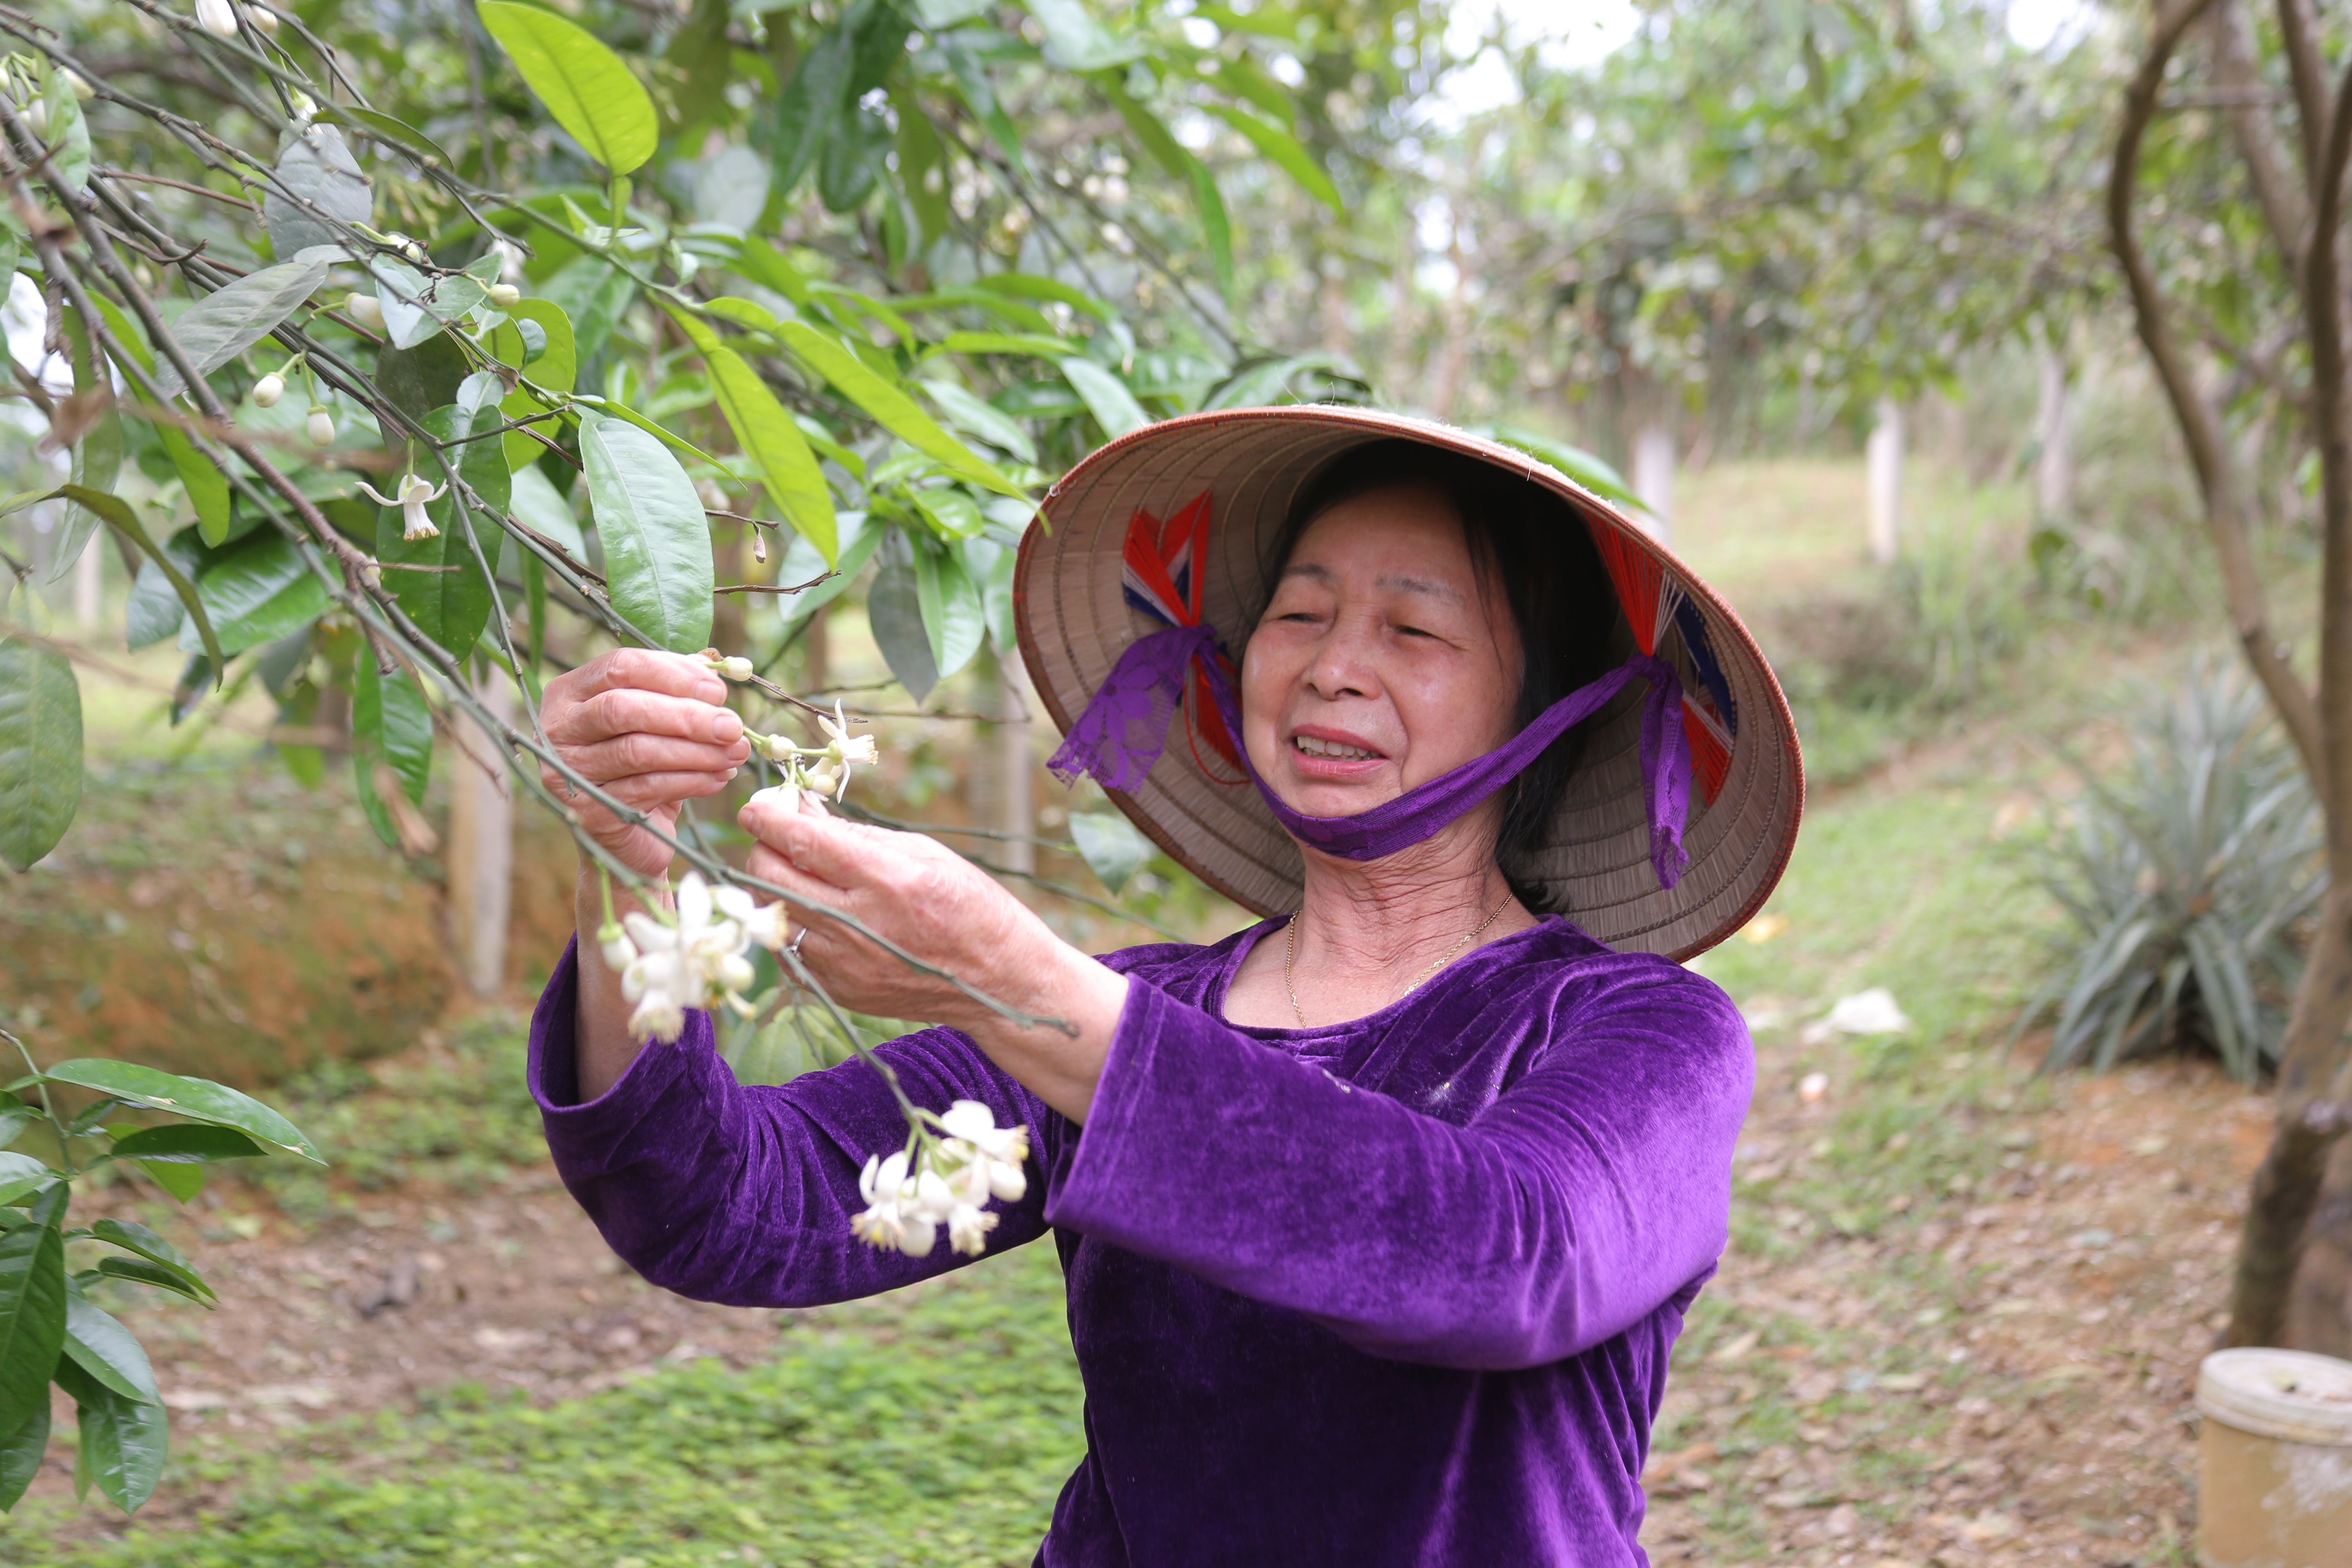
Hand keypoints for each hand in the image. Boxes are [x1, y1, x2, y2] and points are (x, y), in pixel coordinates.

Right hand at [541, 648, 749, 878]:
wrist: (628, 835)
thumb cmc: (644, 766)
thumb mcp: (658, 722)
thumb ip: (677, 692)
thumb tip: (716, 674)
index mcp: (571, 691)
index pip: (620, 666)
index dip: (673, 674)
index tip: (717, 691)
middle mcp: (559, 727)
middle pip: (623, 708)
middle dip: (686, 716)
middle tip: (732, 726)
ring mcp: (568, 771)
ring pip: (637, 751)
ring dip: (695, 751)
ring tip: (734, 753)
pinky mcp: (587, 810)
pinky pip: (646, 788)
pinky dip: (690, 780)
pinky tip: (718, 777)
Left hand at [740, 791, 1036, 1022]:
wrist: (995, 979)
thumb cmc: (966, 904)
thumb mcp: (922, 852)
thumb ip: (855, 836)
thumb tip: (800, 811)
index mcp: (887, 879)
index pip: (803, 841)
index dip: (768, 818)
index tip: (755, 807)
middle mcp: (859, 924)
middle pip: (771, 878)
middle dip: (761, 849)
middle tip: (772, 837)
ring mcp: (844, 964)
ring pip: (771, 915)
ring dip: (770, 887)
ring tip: (793, 873)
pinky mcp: (838, 990)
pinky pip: (787, 951)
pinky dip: (790, 924)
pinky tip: (813, 913)